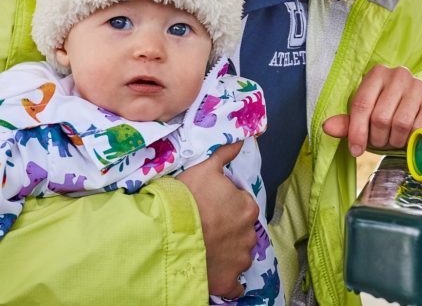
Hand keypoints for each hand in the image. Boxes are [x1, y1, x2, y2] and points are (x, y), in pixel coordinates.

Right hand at [177, 141, 258, 298]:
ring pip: (239, 254)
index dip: (227, 204)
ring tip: (208, 248)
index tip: (212, 206)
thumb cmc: (188, 199)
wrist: (169, 235)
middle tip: (208, 227)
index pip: (242, 204)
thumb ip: (226, 154)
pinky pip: (235, 284)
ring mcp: (240, 260)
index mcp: (247, 207)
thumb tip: (243, 139)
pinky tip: (217, 272)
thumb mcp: (205, 169)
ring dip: (229, 252)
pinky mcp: (229, 282)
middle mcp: (249, 234)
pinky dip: (230, 280)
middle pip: (242, 230)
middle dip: (230, 229)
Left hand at [322, 64, 421, 155]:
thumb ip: (347, 123)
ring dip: (394, 141)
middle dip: (377, 138)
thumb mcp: (365, 116)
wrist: (419, 109)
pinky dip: (412, 140)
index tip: (355, 150)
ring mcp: (419, 86)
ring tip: (393, 139)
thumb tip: (327, 127)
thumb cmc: (388, 112)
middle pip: (380, 117)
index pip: (361, 104)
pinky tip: (409, 138)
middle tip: (380, 141)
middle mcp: (399, 75)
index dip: (356, 131)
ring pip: (400, 124)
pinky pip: (419, 129)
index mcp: (377, 73)